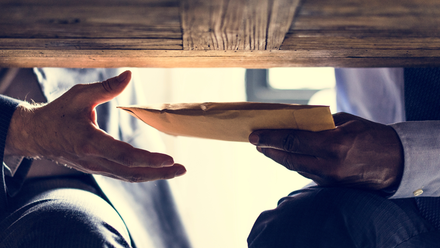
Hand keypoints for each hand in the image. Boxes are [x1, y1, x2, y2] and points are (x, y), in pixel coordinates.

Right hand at [5, 71, 185, 181]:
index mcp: (90, 142)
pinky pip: (123, 175)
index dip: (148, 159)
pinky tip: (156, 170)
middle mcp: (95, 160)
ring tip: (175, 171)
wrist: (36, 136)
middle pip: (132, 172)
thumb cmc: (58, 113)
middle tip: (181, 169)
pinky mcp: (98, 169)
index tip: (168, 159)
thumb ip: (106, 87)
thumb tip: (129, 74)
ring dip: (154, 176)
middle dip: (159, 173)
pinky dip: (142, 174)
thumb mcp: (79, 95)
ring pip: (129, 176)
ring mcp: (96, 167)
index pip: (124, 155)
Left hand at [249, 112, 403, 189]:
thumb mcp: (346, 121)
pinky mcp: (331, 185)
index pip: (293, 141)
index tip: (254, 135)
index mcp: (334, 144)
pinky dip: (294, 163)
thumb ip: (318, 123)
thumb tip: (293, 121)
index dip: (270, 138)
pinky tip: (286, 155)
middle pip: (288, 158)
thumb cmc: (372, 135)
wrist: (396, 162)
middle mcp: (329, 165)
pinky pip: (306, 172)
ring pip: (295, 166)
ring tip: (266, 147)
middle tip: (255, 142)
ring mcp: (329, 178)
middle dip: (268, 149)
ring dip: (278, 157)